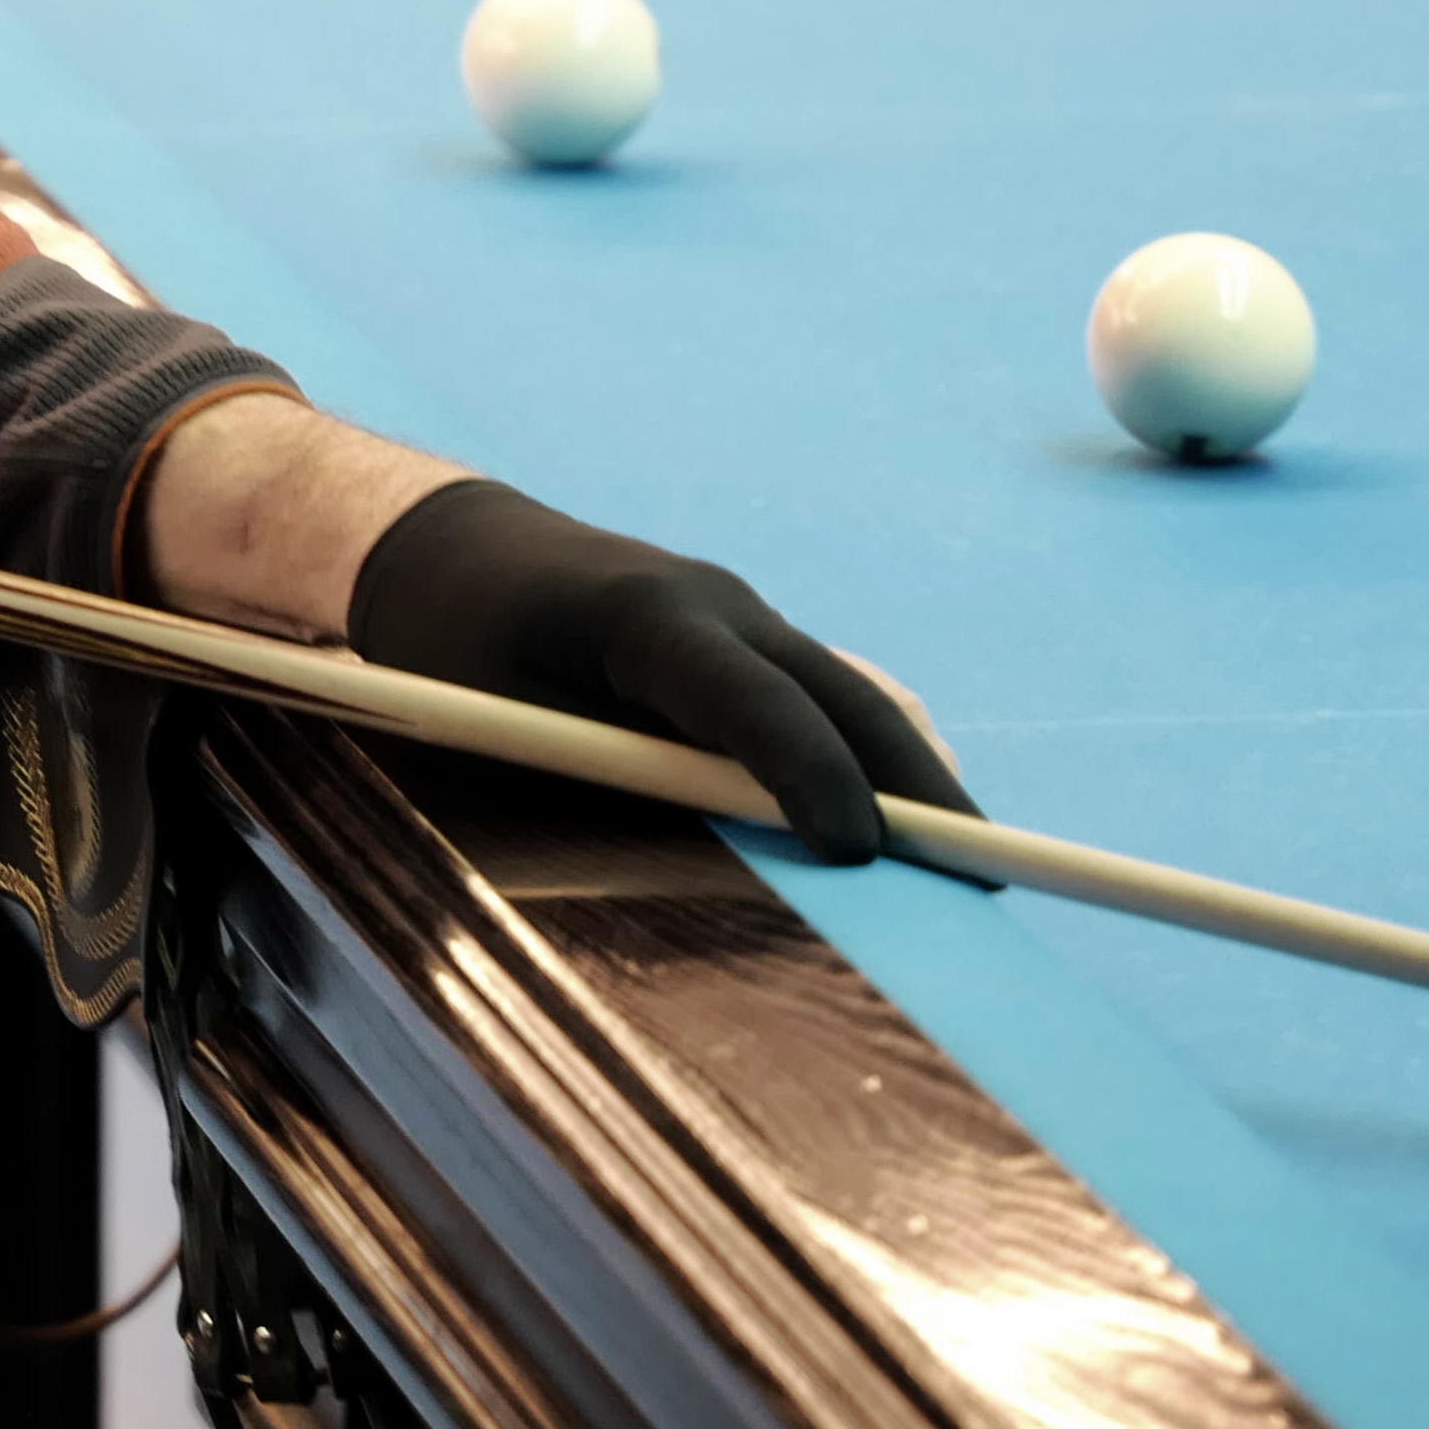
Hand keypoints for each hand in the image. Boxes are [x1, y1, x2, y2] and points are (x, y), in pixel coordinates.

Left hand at [343, 479, 974, 862]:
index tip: (858, 850)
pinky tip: (914, 827)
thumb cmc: (450, 648)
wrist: (444, 549)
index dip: (805, 770)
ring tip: (972, 875)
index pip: (746, 695)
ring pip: (851, 698)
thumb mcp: (490, 722)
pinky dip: (874, 759)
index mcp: (644, 614)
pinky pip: (827, 702)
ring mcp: (742, 621)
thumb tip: (684, 879)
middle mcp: (717, 606)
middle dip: (914, 787)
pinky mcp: (746, 647)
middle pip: (841, 697)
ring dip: (910, 778)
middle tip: (984, 879)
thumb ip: (583, 782)